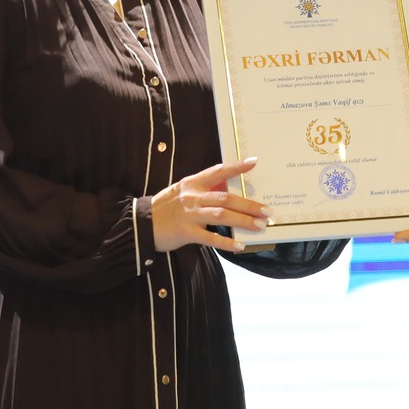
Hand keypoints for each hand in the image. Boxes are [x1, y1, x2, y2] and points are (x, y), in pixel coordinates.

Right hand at [152, 157, 268, 252]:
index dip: (236, 167)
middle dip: (249, 205)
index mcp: (192, 183)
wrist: (141, 224)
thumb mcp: (182, 192)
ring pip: (221, 215)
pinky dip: (226, 242)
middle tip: (266, 211)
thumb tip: (228, 193)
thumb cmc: (165, 208)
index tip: (253, 162)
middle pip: (225, 198)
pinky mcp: (185, 232)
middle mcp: (192, 196)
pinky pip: (209, 237)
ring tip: (259, 226)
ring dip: (243, 221)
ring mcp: (189, 214)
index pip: (218, 171)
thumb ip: (202, 191)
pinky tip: (239, 245)